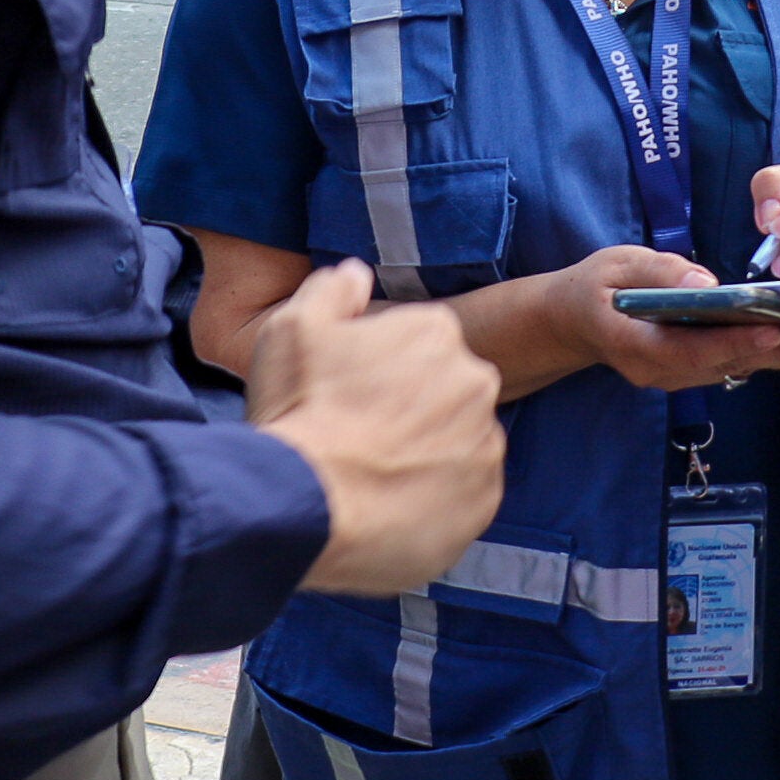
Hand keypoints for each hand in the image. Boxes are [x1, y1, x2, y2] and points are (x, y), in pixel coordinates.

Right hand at [251, 261, 507, 594]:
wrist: (302, 505)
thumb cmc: (298, 411)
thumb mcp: (294, 328)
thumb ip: (332, 290)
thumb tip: (356, 274)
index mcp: (436, 331)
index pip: (419, 344)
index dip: (381, 371)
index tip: (352, 394)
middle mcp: (475, 382)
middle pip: (445, 391)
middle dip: (412, 410)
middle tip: (362, 436)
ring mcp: (485, 444)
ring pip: (459, 442)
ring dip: (428, 454)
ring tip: (376, 476)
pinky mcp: (485, 500)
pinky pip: (466, 494)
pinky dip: (439, 499)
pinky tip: (394, 505)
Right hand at [548, 245, 779, 393]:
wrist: (573, 324)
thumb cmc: (594, 288)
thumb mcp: (615, 265)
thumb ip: (659, 272)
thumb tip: (706, 282)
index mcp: (636, 345)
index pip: (691, 350)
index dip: (733, 342)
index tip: (773, 329)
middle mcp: (661, 372)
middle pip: (727, 364)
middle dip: (779, 350)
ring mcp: (678, 378)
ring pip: (738, 368)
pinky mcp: (693, 372)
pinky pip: (736, 364)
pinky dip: (772, 351)